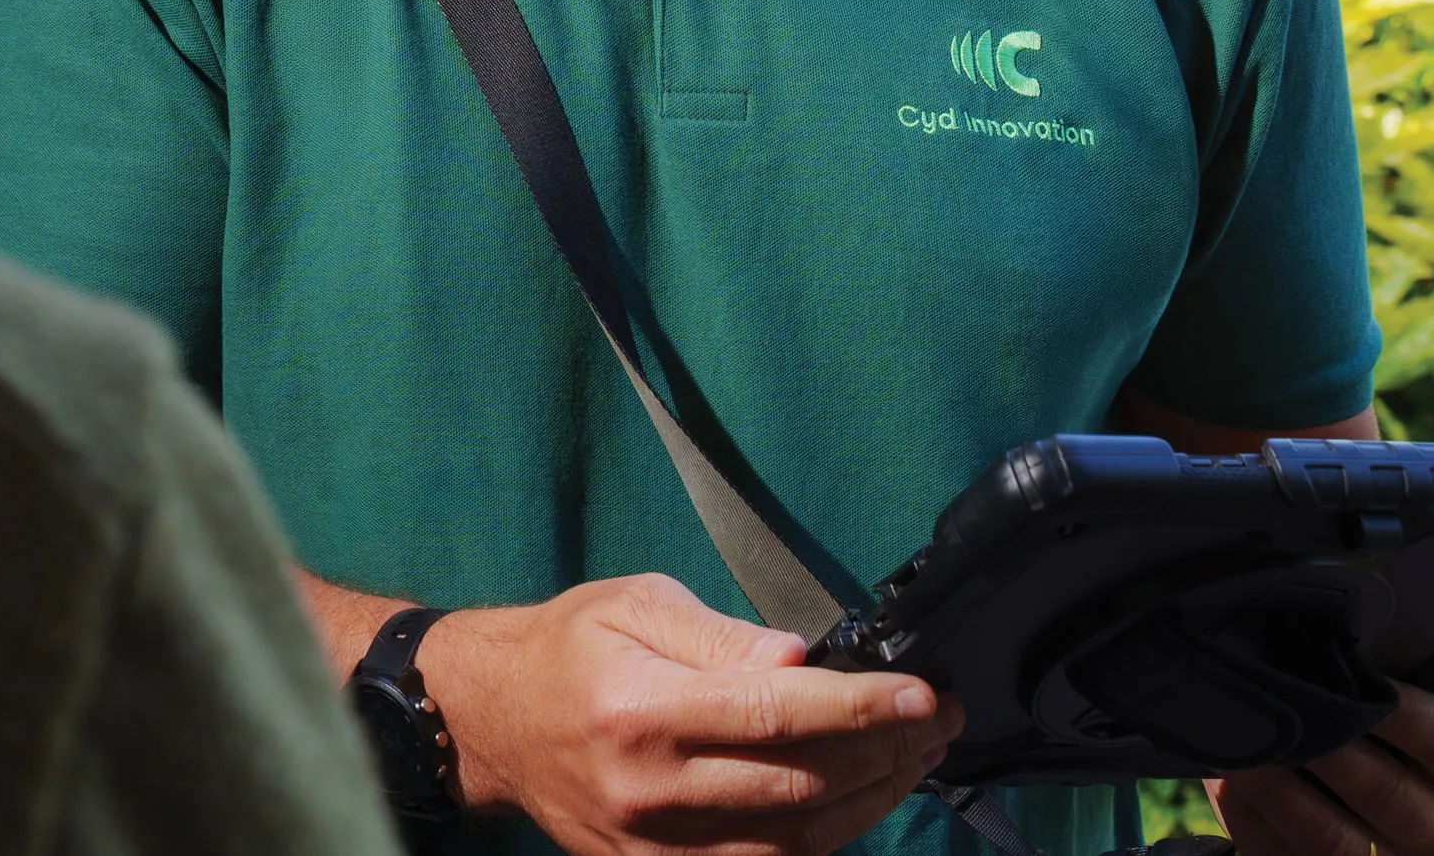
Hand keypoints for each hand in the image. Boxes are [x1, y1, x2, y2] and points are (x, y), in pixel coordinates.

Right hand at [415, 571, 963, 855]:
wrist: (493, 718)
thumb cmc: (570, 644)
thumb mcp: (636, 601)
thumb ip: (718, 635)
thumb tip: (799, 661)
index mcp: (646, 709)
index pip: (777, 715)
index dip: (860, 710)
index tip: (920, 694)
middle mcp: (653, 790)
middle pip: (797, 786)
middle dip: (885, 755)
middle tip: (939, 720)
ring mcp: (654, 848)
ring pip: (790, 846)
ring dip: (867, 806)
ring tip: (915, 760)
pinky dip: (818, 844)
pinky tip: (856, 804)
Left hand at [1201, 620, 1433, 855]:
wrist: (1353, 796)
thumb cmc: (1396, 719)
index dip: (1404, 713)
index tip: (1364, 681)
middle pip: (1388, 797)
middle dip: (1331, 742)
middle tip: (1286, 697)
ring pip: (1336, 838)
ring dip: (1284, 781)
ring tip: (1249, 735)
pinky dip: (1257, 812)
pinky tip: (1235, 771)